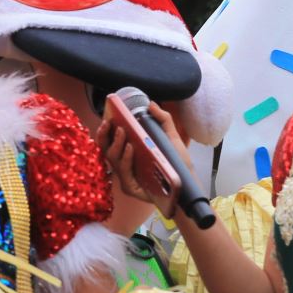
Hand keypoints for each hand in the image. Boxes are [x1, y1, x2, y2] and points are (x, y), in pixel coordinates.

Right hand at [97, 98, 185, 219]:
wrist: (187, 183)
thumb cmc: (176, 163)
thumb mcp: (171, 137)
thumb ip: (163, 120)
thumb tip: (151, 104)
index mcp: (129, 153)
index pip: (111, 141)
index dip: (105, 130)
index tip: (107, 116)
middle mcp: (124, 165)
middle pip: (106, 150)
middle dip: (104, 135)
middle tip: (110, 122)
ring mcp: (126, 177)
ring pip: (113, 159)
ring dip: (116, 143)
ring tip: (123, 131)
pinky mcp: (131, 188)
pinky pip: (124, 172)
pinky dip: (126, 158)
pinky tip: (130, 148)